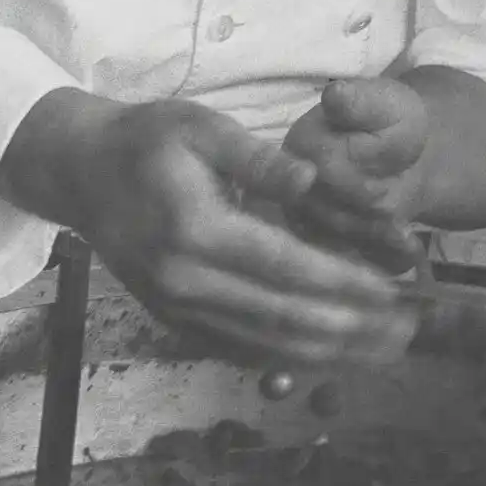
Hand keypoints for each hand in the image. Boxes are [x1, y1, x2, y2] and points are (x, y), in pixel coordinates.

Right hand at [0, 91, 422, 365]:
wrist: (81, 174)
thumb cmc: (147, 141)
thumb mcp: (202, 128)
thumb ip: (259, 159)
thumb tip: (311, 181)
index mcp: (195, 231)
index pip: (284, 267)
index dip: (342, 283)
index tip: (390, 292)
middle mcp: (184, 280)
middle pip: (280, 316)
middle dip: (349, 329)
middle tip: (404, 332)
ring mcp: (175, 307)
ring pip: (262, 343)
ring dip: (328, 352)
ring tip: (382, 350)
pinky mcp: (172, 318)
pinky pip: (236, 347)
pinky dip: (287, 356)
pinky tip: (331, 356)